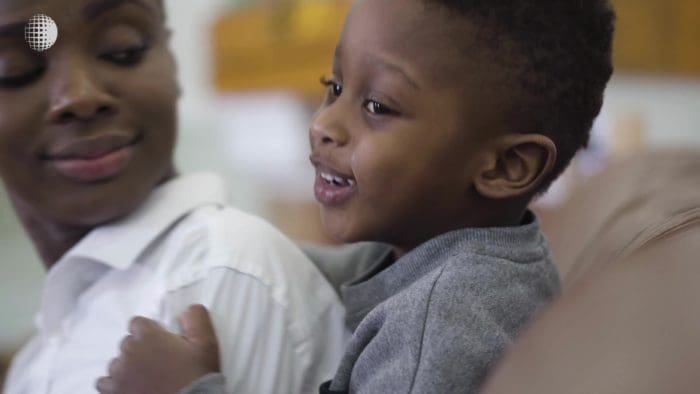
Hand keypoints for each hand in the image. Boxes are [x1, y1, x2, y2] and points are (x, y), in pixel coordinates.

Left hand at [96, 304, 220, 393]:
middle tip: (156, 361)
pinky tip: (128, 387)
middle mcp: (129, 351)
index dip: (148, 331)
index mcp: (149, 336)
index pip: (137, 323)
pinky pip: (104, 383)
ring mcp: (118, 373)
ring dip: (127, 367)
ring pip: (116, 363)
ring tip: (143, 377)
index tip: (160, 341)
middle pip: (127, 342)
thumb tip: (186, 310)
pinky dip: (114, 384)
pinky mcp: (113, 392)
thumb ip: (196, 320)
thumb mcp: (206, 344)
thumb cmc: (196, 374)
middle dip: (139, 349)